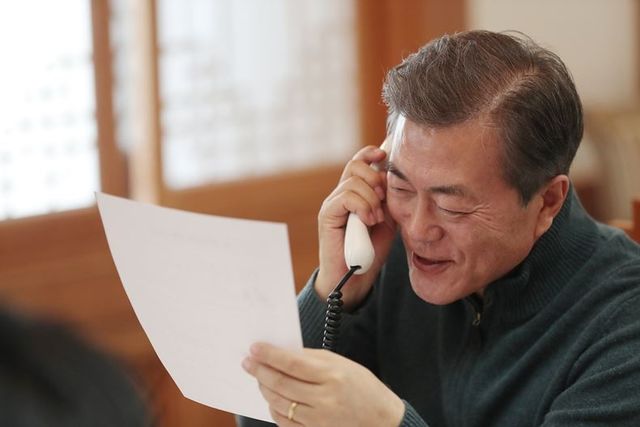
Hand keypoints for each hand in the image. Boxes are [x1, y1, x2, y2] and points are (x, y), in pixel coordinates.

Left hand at [242, 343, 404, 426]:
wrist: (382, 421)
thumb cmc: (363, 388)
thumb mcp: (342, 364)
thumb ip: (312, 359)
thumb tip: (282, 353)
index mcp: (332, 375)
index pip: (292, 364)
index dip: (269, 355)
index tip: (254, 348)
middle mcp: (325, 399)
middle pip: (281, 384)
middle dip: (260, 371)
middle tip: (247, 362)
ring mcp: (319, 420)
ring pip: (280, 403)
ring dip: (264, 389)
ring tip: (258, 377)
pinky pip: (285, 422)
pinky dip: (274, 409)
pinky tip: (271, 398)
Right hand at [316, 144, 396, 309]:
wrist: (354, 278)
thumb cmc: (370, 251)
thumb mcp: (387, 220)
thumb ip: (389, 200)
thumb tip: (396, 178)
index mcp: (354, 193)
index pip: (359, 162)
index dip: (371, 154)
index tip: (385, 155)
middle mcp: (340, 195)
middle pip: (355, 166)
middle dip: (375, 178)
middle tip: (383, 199)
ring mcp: (332, 204)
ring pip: (353, 182)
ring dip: (371, 199)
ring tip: (376, 219)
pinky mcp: (327, 215)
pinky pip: (346, 197)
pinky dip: (362, 207)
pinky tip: (369, 221)